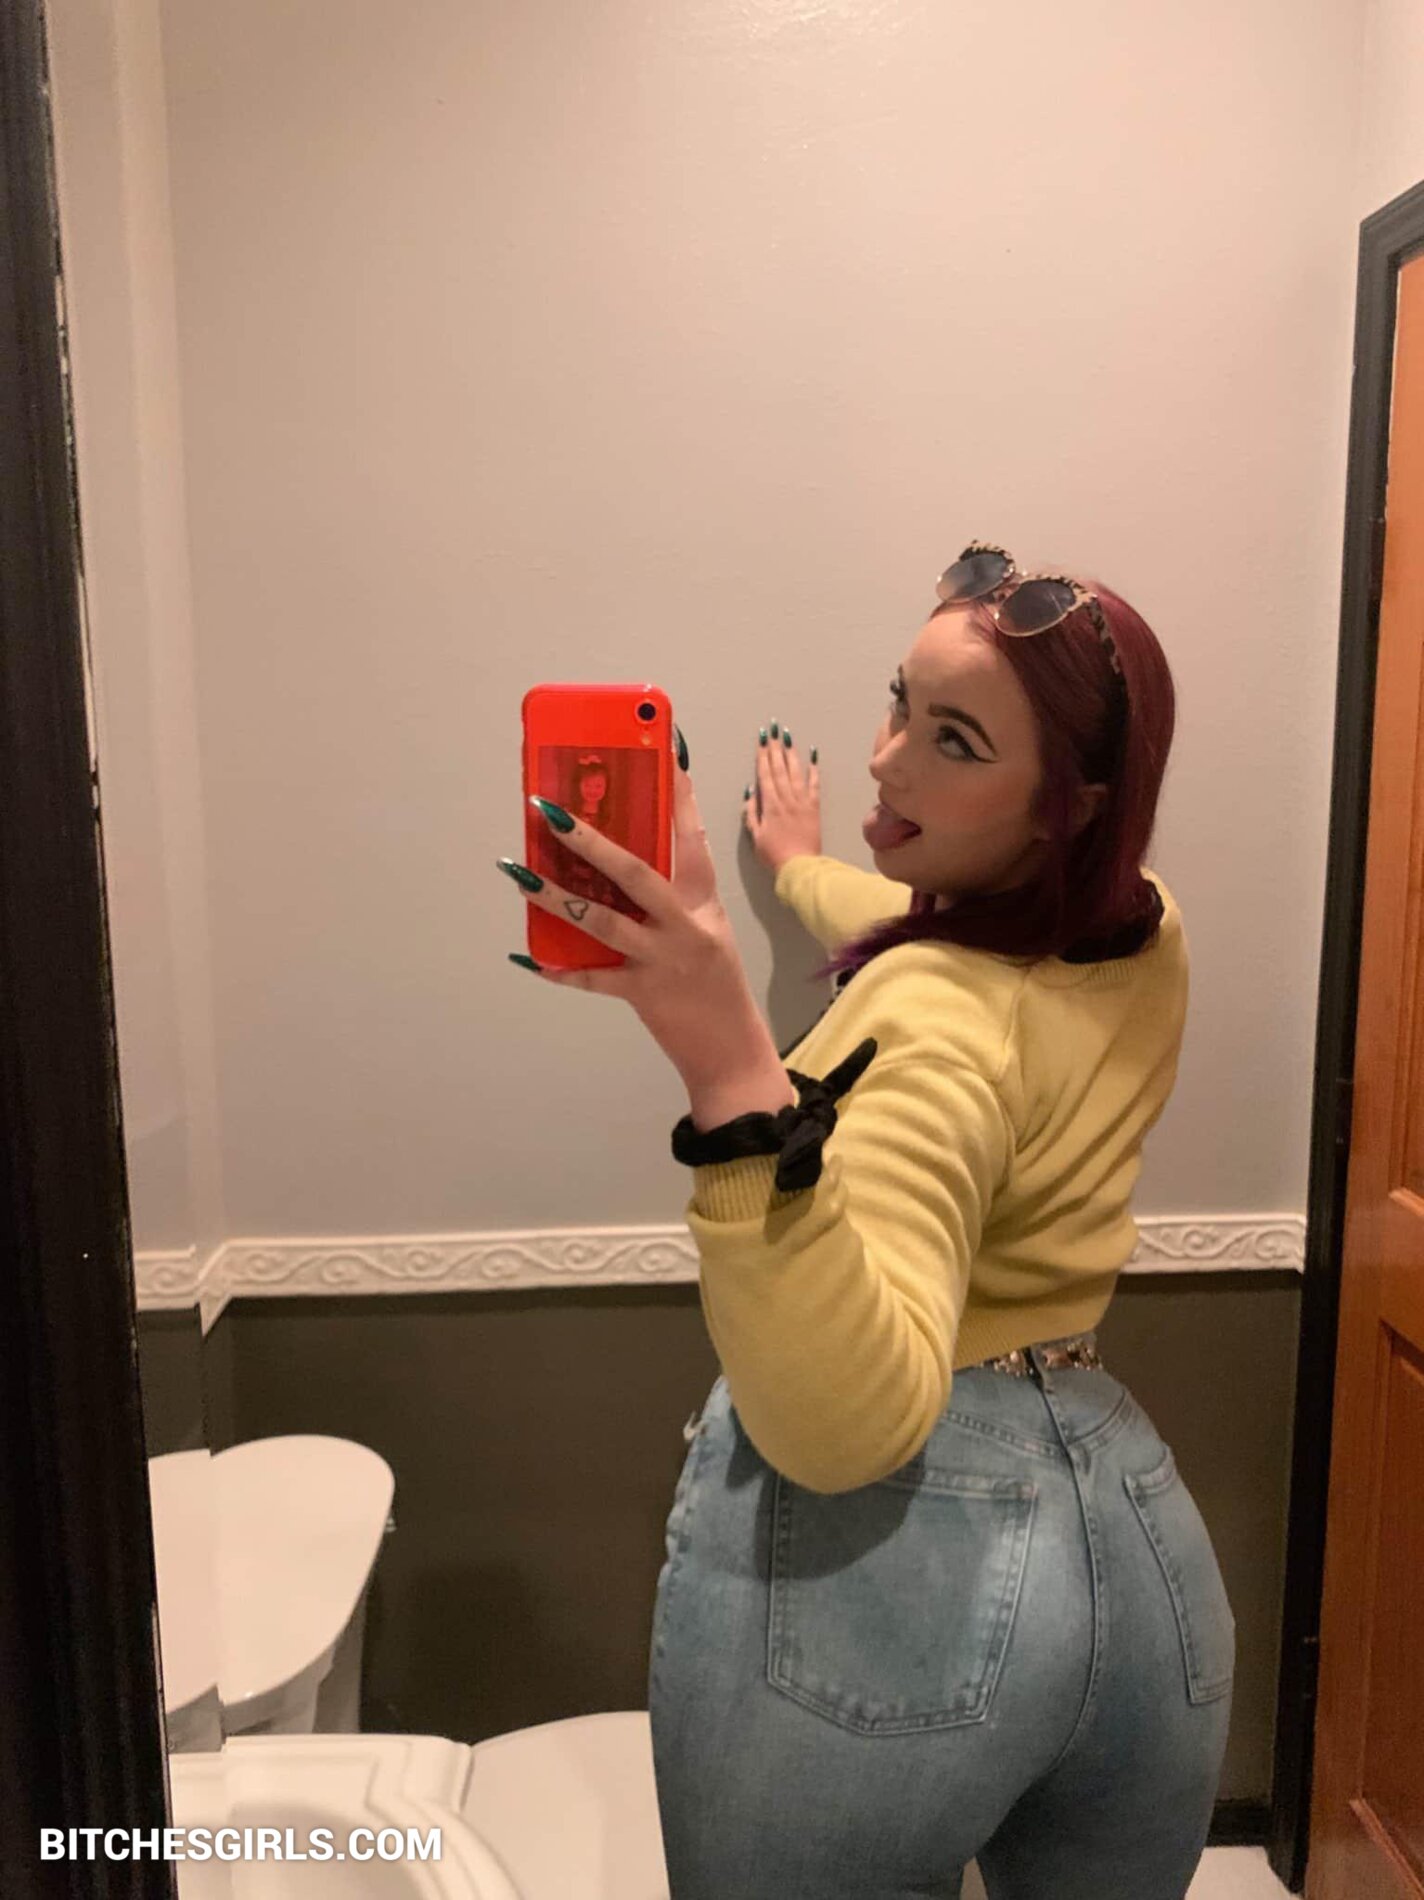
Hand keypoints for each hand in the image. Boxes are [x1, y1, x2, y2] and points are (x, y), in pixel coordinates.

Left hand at [500, 759, 792, 1106]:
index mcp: (704, 902)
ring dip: (557, 896)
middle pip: (636, 872)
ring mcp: (664, 960)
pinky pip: (592, 979)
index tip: (666, 749)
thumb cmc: (714, 982)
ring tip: (520, 873)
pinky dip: (559, 970)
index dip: (679, 793)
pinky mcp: (644, 994)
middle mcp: (686, 926)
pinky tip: (527, 957)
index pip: (692, 837)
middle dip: (589, 839)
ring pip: (603, 921)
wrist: (731, 1050)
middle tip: (548, 811)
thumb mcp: (707, 928)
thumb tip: (618, 857)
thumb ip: (673, 894)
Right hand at [744, 722, 820, 873]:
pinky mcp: (814, 807)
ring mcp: (802, 801)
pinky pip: (814, 784)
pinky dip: (813, 769)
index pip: (765, 774)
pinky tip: (813, 756)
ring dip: (791, 752)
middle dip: (775, 747)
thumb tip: (750, 792)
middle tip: (773, 729)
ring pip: (795, 772)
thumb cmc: (774, 855)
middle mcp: (786, 798)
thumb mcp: (756, 836)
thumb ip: (751, 813)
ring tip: (787, 736)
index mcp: (769, 805)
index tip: (762, 739)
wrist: (800, 866)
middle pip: (779, 768)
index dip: (762, 755)